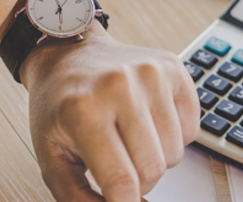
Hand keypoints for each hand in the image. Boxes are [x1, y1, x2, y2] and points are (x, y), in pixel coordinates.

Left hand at [22, 24, 199, 200]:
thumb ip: (76, 198)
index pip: (121, 180)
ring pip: (175, 154)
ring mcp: (150, 73)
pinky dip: (173, 136)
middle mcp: (119, 85)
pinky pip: (192, 129)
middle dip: (137, 181)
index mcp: (82, 108)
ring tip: (129, 138)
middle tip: (117, 165)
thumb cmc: (59, 105)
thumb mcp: (51, 156)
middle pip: (153, 169)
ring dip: (155, 158)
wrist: (68, 54)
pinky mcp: (173, 67)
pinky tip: (147, 121)